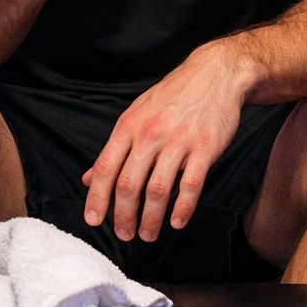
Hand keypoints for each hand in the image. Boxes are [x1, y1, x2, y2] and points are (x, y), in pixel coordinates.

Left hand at [81, 49, 250, 241]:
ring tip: (148, 233)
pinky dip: (183, 208)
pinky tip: (177, 221)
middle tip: (124, 234)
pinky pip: (191, 185)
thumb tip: (89, 177)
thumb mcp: (139, 112)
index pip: (105, 168)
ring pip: (158, 191)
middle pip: (129, 185)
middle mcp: (151, 134)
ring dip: (151, 219)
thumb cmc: (176, 94)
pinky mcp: (205, 147)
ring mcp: (180, 141)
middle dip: (123, 216)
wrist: (217, 72)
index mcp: (130, 125)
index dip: (96, 199)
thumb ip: (116, 146)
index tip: (94, 220)